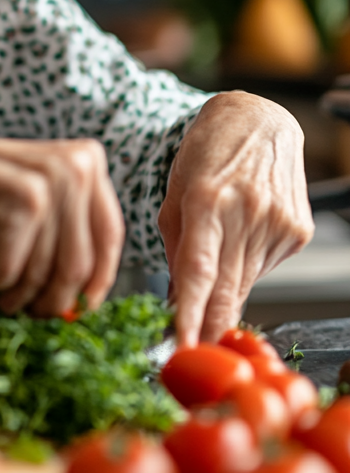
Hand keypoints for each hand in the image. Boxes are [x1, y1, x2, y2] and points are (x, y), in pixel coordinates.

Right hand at [0, 132, 124, 318]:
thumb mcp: (31, 208)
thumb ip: (64, 238)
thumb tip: (86, 301)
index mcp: (86, 160)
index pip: (110, 234)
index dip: (98, 279)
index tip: (82, 306)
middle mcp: (77, 164)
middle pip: (82, 261)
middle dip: (56, 298)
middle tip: (34, 312)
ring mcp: (51, 179)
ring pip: (50, 271)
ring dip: (23, 295)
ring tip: (4, 294)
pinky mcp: (22, 199)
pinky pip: (16, 268)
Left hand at [158, 91, 312, 346]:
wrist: (258, 120)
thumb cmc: (205, 152)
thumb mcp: (174, 190)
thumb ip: (175, 244)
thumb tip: (177, 296)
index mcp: (206, 199)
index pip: (198, 270)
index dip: (191, 313)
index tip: (182, 344)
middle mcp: (247, 211)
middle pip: (226, 287)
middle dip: (210, 325)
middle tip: (194, 352)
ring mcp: (278, 222)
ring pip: (245, 282)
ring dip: (225, 294)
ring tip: (209, 281)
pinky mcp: (298, 230)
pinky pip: (263, 268)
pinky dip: (245, 269)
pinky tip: (238, 244)